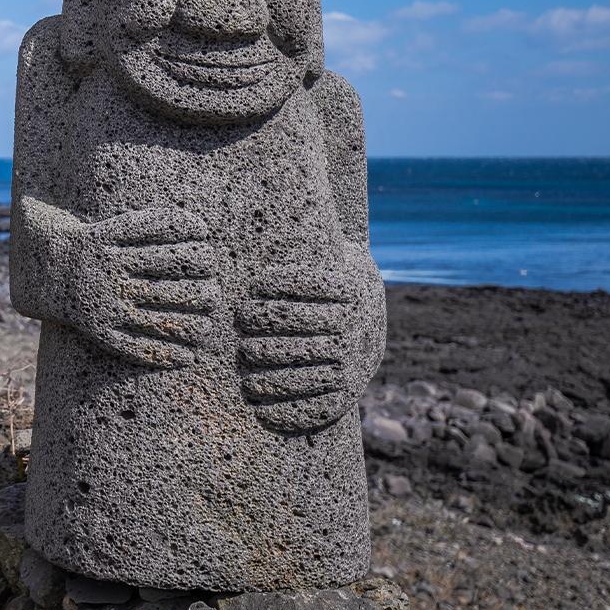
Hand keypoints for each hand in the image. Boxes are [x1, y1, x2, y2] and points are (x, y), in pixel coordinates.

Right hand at [16, 198, 220, 368]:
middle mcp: (107, 274)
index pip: (166, 247)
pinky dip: (163, 355)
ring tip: (208, 326)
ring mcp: (103, 303)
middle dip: (198, 290)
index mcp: (111, 244)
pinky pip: (135, 347)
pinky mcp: (98, 329)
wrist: (47, 267)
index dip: (194, 248)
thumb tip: (200, 227)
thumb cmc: (96, 244)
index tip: (209, 250)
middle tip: (214, 294)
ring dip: (189, 325)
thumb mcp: (117, 225)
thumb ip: (155, 224)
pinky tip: (188, 357)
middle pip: (165, 285)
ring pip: (154, 319)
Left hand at [236, 249, 384, 431]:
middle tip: (240, 327)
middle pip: (305, 326)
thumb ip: (309, 239)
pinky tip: (262, 410)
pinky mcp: (347, 395)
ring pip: (309, 367)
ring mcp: (353, 364)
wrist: (369, 321)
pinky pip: (320, 407)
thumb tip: (268, 197)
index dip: (280, 289)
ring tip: (246, 365)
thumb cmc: (331, 279)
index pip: (313, 287)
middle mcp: (356, 329)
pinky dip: (290, 411)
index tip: (253, 291)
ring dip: (274, 369)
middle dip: (267, 327)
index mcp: (352, 291)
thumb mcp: (331, 252)